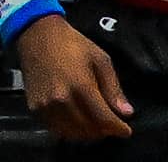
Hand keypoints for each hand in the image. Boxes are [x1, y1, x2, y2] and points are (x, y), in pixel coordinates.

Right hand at [18, 16, 132, 141]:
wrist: (40, 40)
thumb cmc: (75, 46)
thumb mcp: (101, 59)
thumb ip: (113, 88)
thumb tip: (126, 112)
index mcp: (81, 86)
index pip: (101, 117)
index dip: (116, 128)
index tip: (127, 132)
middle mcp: (61, 102)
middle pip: (86, 129)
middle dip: (103, 132)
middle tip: (113, 126)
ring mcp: (46, 108)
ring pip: (71, 133)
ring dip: (87, 134)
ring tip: (99, 126)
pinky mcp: (35, 110)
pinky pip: (56, 129)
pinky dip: (71, 131)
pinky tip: (81, 123)